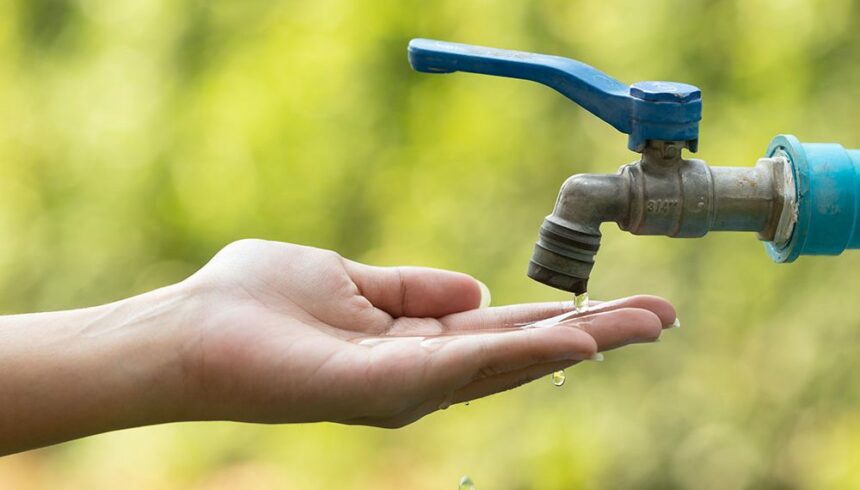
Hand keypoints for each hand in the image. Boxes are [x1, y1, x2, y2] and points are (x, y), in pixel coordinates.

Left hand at [177, 239, 676, 427]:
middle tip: (662, 317)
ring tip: (641, 325)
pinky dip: (522, 355)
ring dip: (576, 343)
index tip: (617, 305)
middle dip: (592, 335)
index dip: (560, 318)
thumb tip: (478, 288)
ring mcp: (404, 386)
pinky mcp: (382, 389)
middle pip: (519, 351)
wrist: (191, 331)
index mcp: (410, 341)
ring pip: (506, 363)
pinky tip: (572, 341)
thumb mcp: (350, 278)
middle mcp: (418, 372)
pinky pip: (463, 368)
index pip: (500, 329)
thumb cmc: (257, 302)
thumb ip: (413, 288)